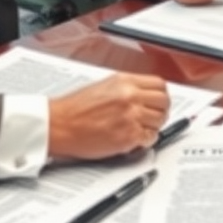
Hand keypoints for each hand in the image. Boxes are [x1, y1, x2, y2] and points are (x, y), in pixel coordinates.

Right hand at [47, 73, 168, 159]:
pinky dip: (145, 141)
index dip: (161, 95)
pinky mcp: (127, 136)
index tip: (159, 102)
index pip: (160, 85)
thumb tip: (144, 95)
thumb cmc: (74, 108)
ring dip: (153, 127)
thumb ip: (127, 88)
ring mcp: (130, 116)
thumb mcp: (104, 86)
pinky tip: (135, 139)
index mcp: (125, 81)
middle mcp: (130, 96)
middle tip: (154, 117)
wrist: (58, 125)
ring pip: (159, 121)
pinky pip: (150, 138)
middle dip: (161, 111)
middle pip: (164, 102)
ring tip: (142, 129)